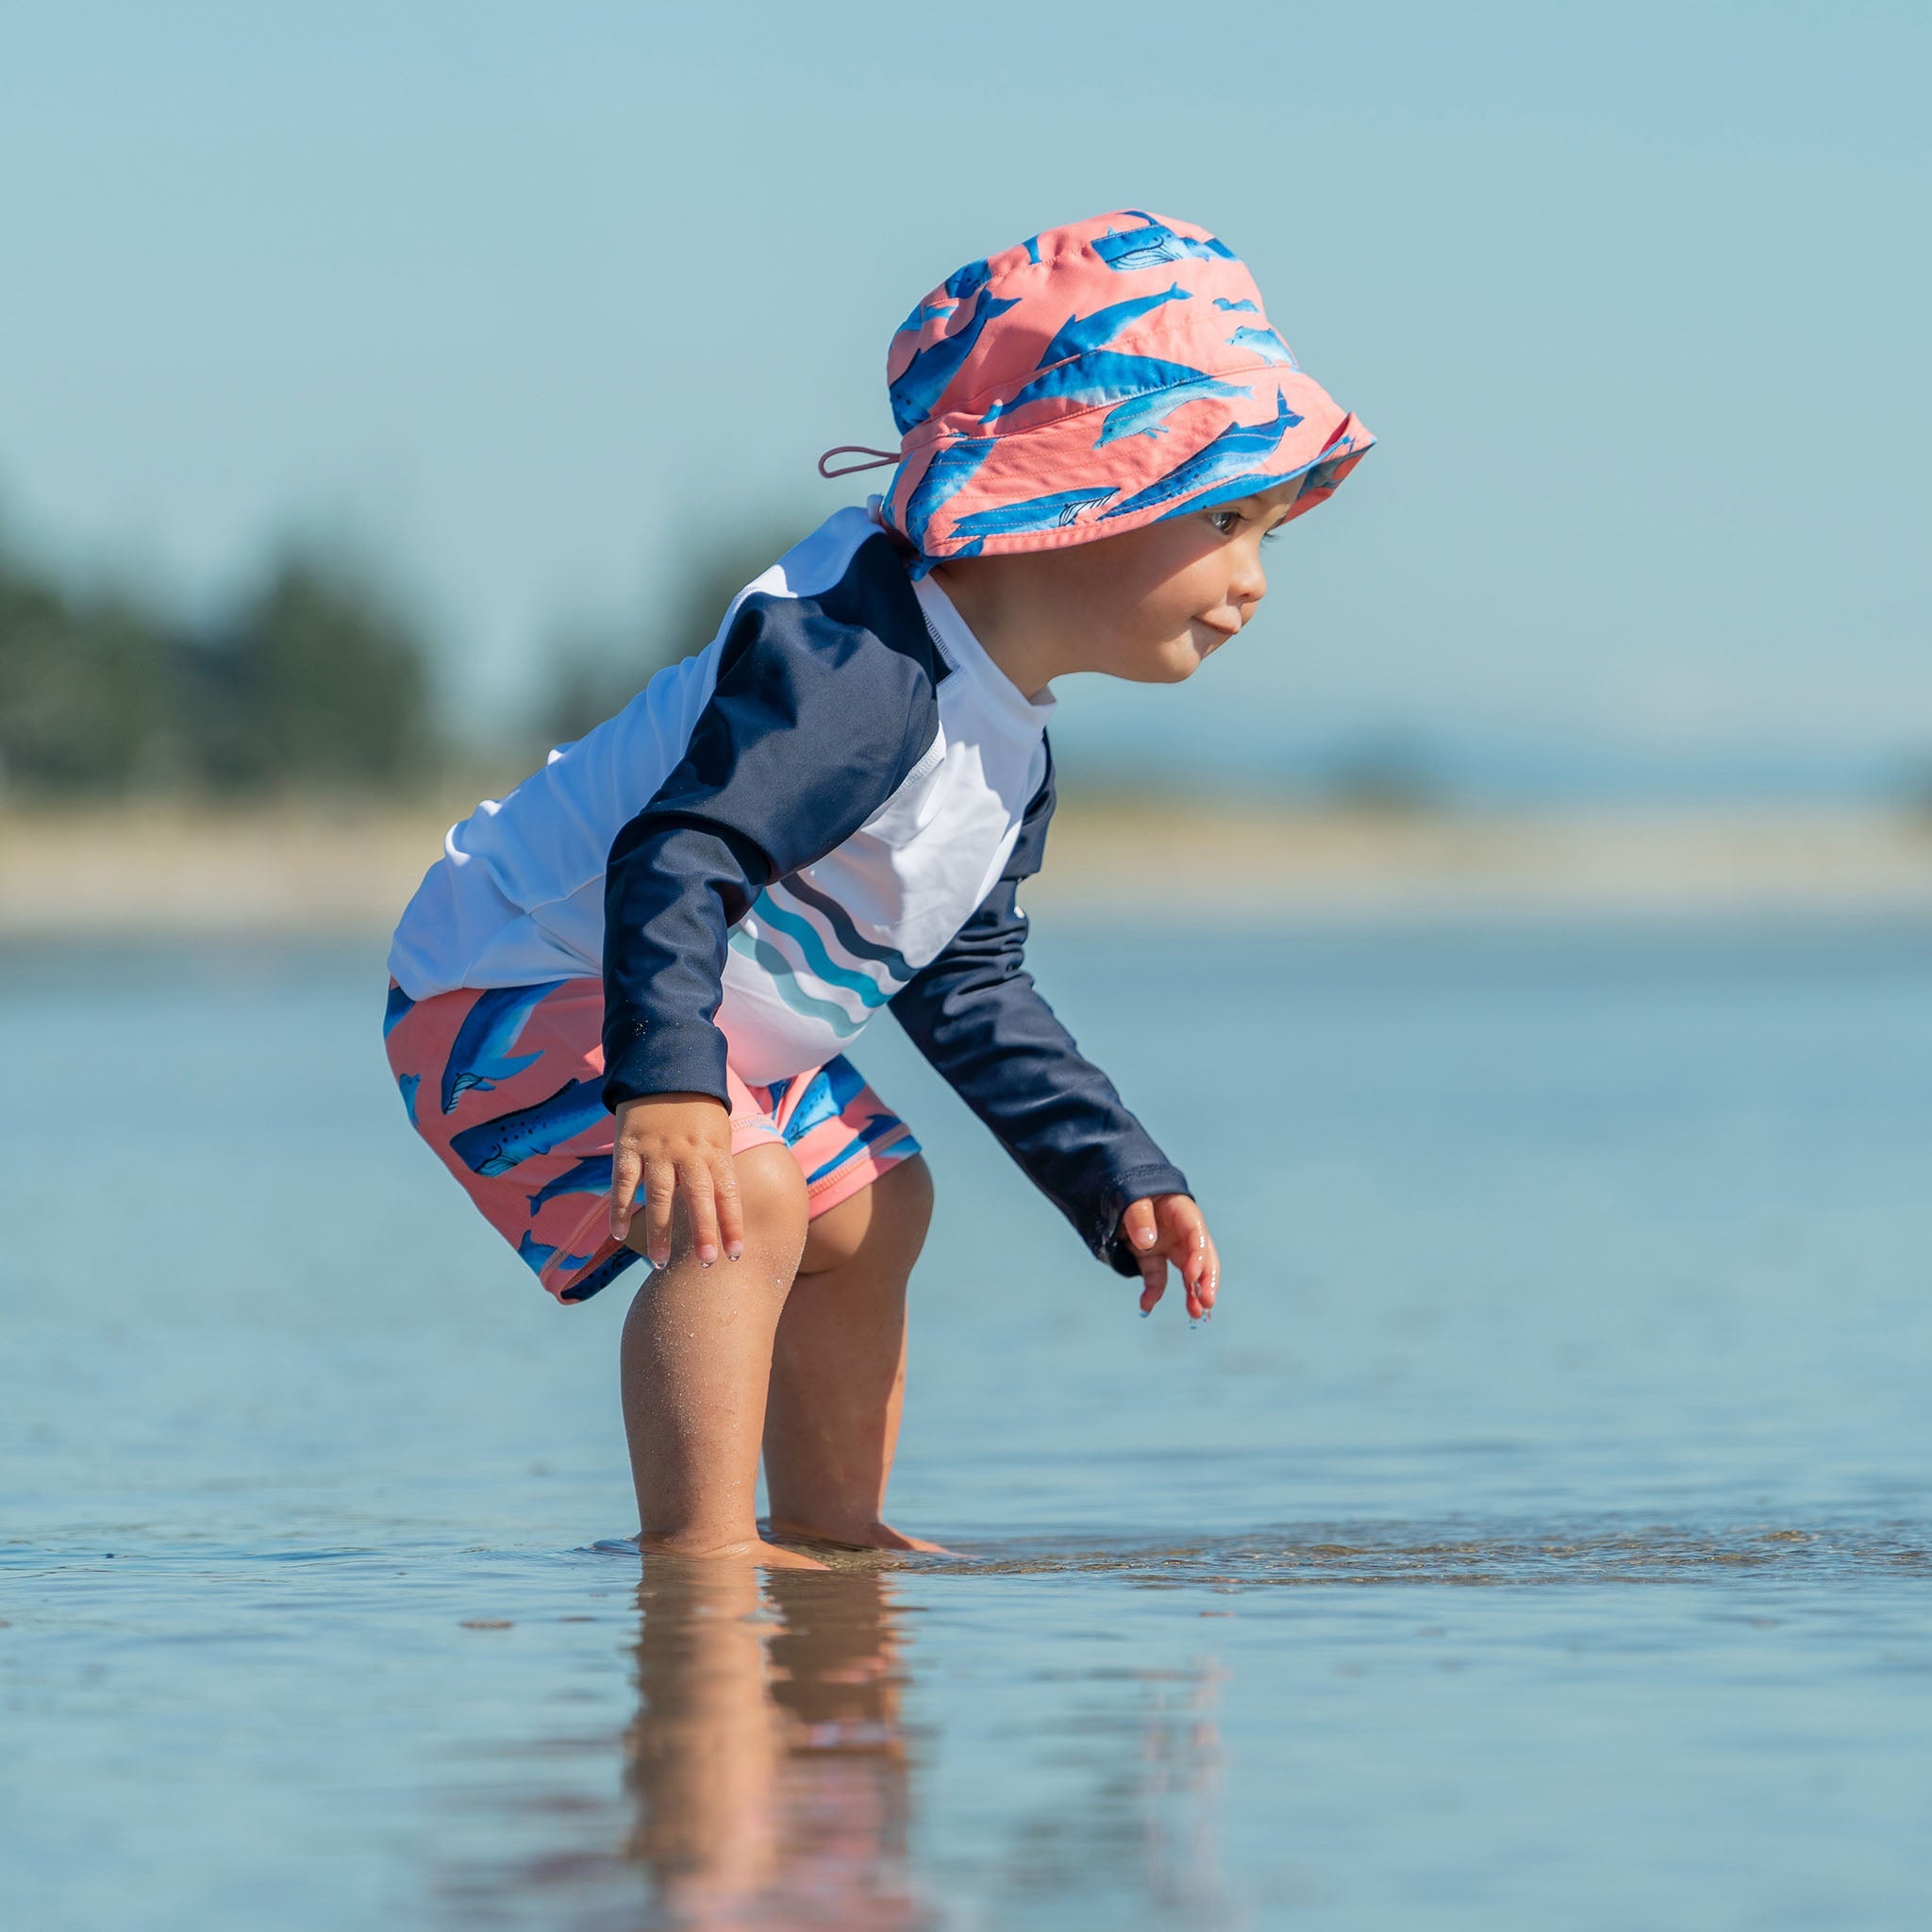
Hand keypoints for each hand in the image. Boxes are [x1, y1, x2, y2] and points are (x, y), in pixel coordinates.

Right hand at [609, 1093, 743, 1269]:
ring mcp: (656, 1150)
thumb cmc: (698, 1109)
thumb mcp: (719, 1133)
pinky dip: (619, 1209)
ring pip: (659, 1196)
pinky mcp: (628, 1147)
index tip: (736, 1253)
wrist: (663, 1068)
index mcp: (714, 1150)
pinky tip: (619, 1234)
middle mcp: (687, 1152)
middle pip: (697, 1196)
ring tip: (660, 1263)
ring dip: (660, 1231)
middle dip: (702, 1231)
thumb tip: (723, 1209)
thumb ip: (718, 1168)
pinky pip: (623, 1183)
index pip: (728, 1192)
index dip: (732, 1224)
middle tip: (704, 1263)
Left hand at [1120, 1195, 1219, 1319]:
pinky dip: (1153, 1292)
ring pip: (1185, 1271)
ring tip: (1195, 1314)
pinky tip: (1145, 1305)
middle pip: (1200, 1256)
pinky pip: (1156, 1276)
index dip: (1198, 1255)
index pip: (1196, 1233)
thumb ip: (1139, 1216)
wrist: (1110, 1185)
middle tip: (1207, 1303)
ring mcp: (1167, 1244)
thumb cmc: (1127, 1186)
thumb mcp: (1132, 1195)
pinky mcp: (1151, 1255)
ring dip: (1191, 1293)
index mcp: (1180, 1211)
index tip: (1192, 1276)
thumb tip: (1147, 1242)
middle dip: (1206, 1280)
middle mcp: (1179, 1230)